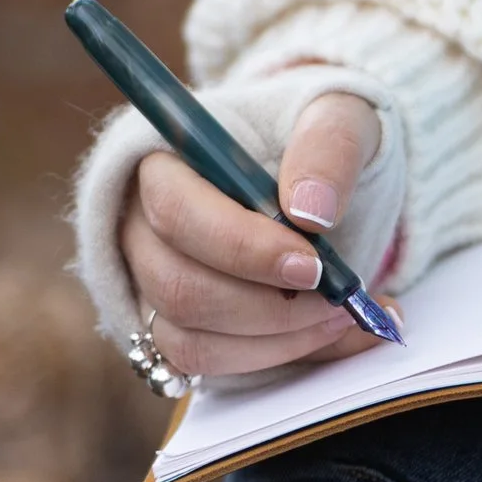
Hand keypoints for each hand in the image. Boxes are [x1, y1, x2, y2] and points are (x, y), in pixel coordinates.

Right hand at [120, 91, 401, 374]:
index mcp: (160, 158)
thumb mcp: (338, 115)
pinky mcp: (172, 325)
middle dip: (266, 308)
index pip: (175, 212)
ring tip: (344, 317)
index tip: (313, 264)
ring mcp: (148, 280)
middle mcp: (138, 223)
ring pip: (187, 339)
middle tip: (340, 300)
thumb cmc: (313, 136)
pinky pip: (204, 366)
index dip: (241, 247)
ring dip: (274, 341)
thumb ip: (329, 148)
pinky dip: (271, 359)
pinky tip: (325, 334)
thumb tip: (309, 210)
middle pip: (176, 286)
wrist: (310, 170)